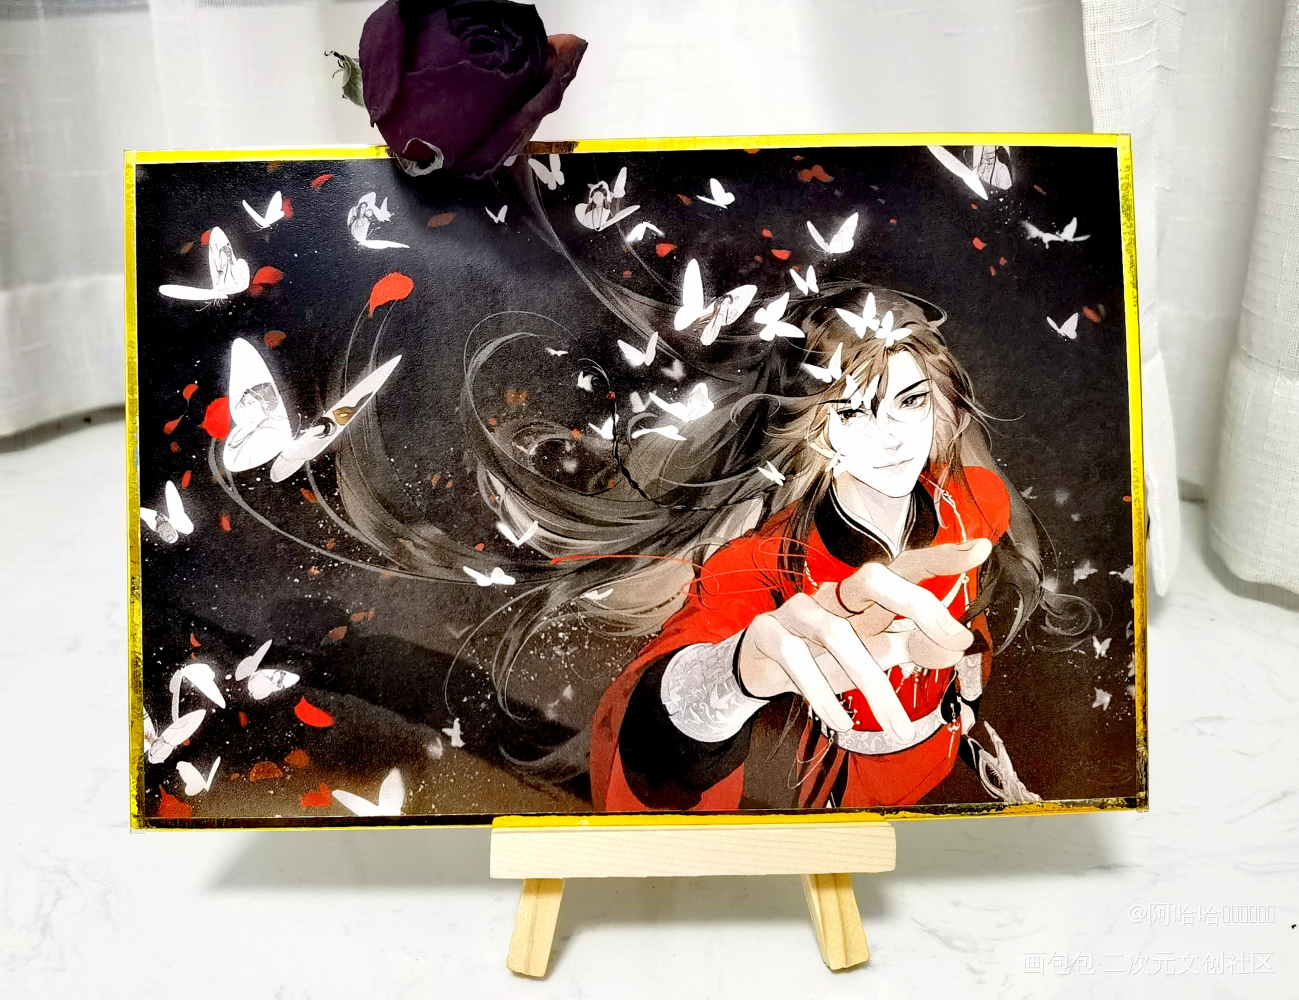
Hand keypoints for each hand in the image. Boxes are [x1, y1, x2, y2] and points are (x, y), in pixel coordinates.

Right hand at [736, 539, 993, 740]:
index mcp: (862, 597)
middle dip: (918, 604)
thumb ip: (911, 646)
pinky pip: (797, 661)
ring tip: (899, 727)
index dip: (940, 558)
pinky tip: (841, 722)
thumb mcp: (871, 654)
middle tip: (956, 643)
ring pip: (839, 634)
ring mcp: (798, 610)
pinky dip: (823, 694)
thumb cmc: (822, 658)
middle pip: (874, 578)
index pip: (903, 567)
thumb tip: (955, 645)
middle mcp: (833, 595)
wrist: (757, 670)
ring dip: (874, 684)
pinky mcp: (767, 633)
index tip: (981, 549)